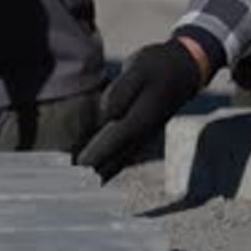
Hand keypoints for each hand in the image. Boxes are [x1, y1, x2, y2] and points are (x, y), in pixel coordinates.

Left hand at [77, 39, 201, 179]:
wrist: (183, 69)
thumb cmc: (157, 66)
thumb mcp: (138, 69)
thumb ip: (121, 91)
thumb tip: (106, 113)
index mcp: (137, 119)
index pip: (110, 144)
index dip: (91, 158)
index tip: (72, 172)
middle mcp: (140, 134)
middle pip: (112, 159)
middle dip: (91, 172)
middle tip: (67, 183)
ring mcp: (143, 136)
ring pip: (119, 161)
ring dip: (100, 172)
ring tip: (78, 184)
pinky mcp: (142, 133)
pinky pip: (124, 156)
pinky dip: (110, 165)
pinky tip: (99, 172)